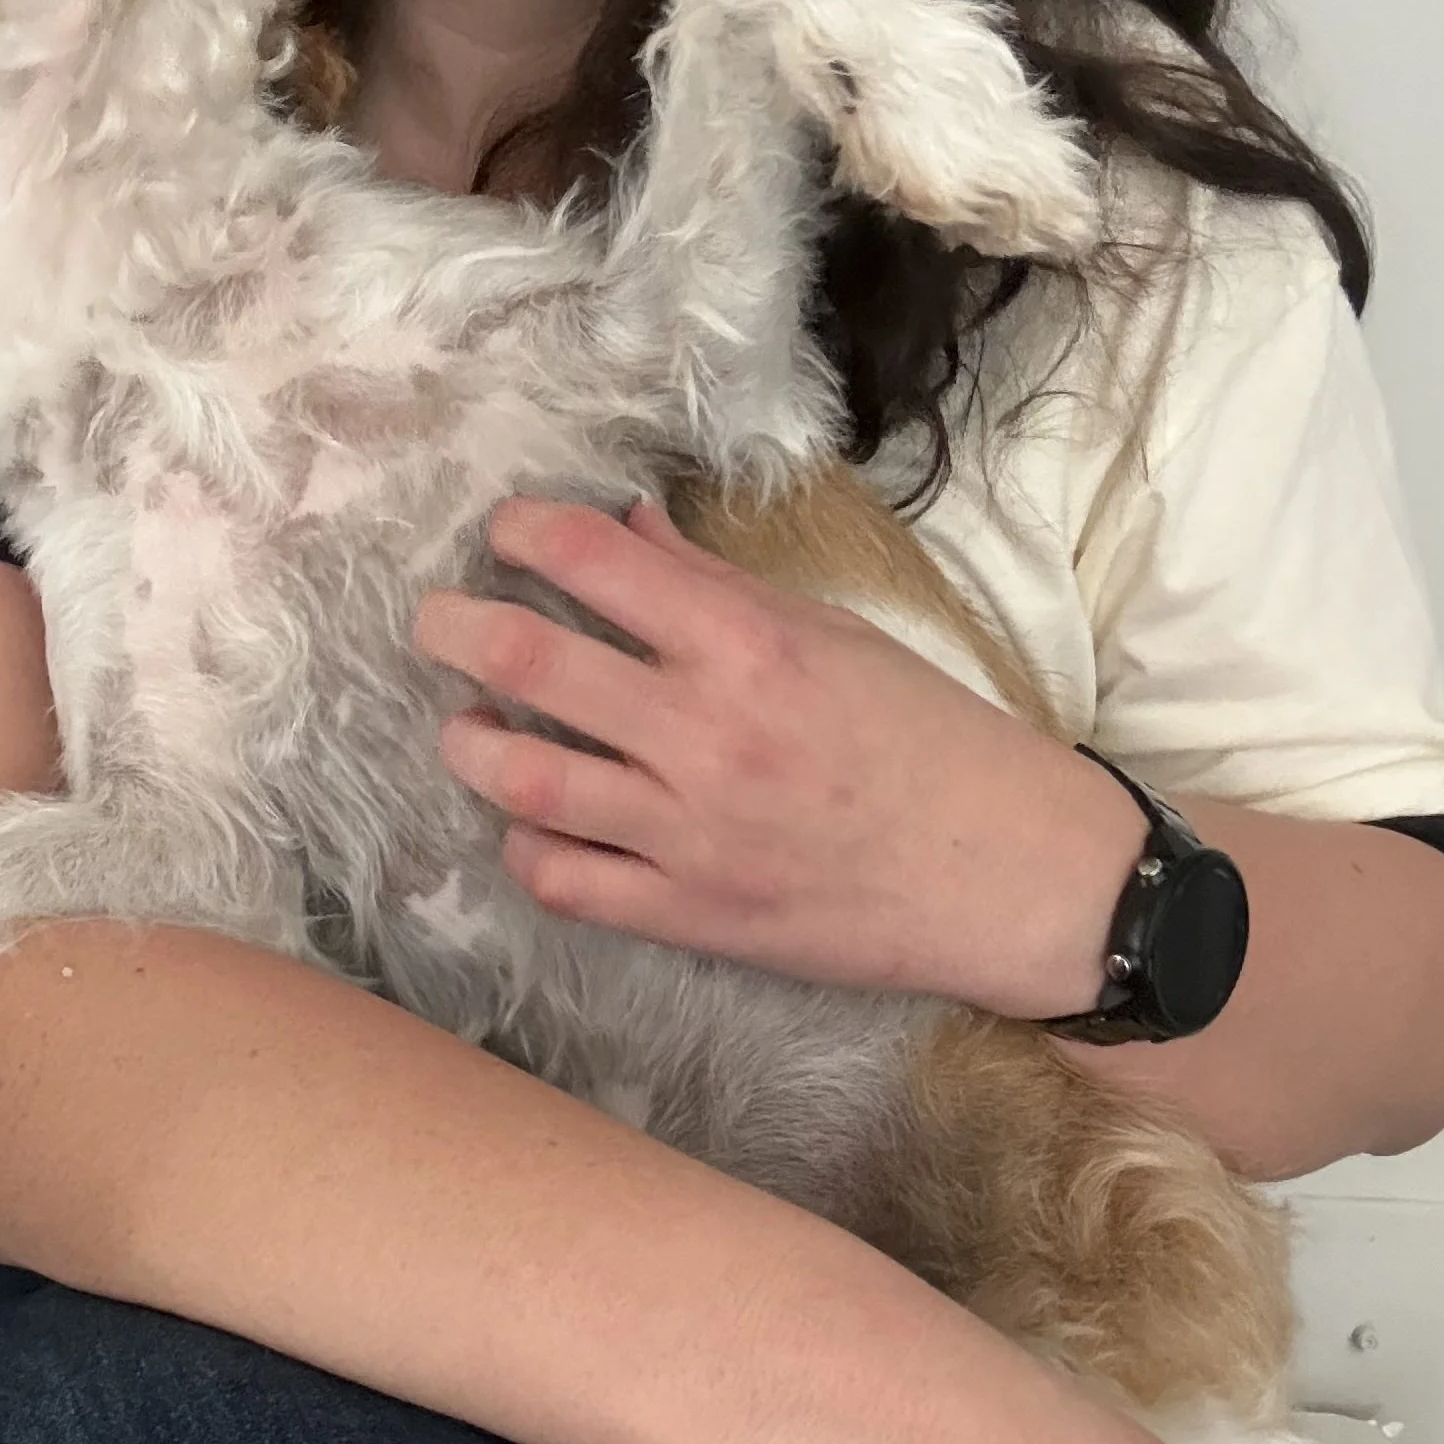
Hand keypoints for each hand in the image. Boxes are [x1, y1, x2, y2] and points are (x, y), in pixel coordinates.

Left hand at [413, 493, 1143, 1017]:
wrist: (1009, 875)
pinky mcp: (690, 915)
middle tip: (434, 618)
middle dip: (457, 628)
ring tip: (464, 726)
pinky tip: (525, 827)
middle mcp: (705, 732)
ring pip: (524, 780)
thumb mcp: (835, 633)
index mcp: (749, 645)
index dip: (527, 532)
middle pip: (530, 663)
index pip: (597, 562)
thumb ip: (717, 584)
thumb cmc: (931, 740)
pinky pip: (564, 882)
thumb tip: (628, 528)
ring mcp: (689, 832)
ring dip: (471, 743)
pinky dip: (525, 849)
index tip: (504, 530)